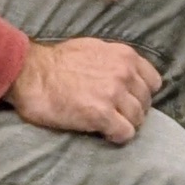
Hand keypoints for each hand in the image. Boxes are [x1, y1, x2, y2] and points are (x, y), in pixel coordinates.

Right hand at [6, 37, 162, 143]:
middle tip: (115, 115)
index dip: (140, 93)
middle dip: (132, 111)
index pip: (153, 82)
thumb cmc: (57, 62)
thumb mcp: (93, 49)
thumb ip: (114, 60)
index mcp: (124, 56)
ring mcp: (113, 94)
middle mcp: (124, 73)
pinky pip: (125, 133)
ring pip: (138, 119)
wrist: (31, 74)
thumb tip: (126, 72)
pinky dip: (116, 136)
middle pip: (146, 102)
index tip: (128, 100)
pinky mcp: (101, 115)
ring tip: (107, 125)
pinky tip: (103, 133)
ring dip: (124, 124)